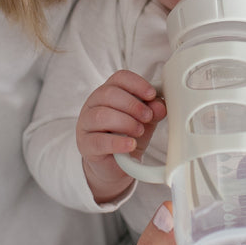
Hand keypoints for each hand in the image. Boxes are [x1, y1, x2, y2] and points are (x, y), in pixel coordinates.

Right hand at [77, 70, 165, 202]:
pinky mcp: (85, 145)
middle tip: (147, 117)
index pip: (119, 78)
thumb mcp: (144, 122)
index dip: (137, 84)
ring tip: (139, 131)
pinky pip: (99, 141)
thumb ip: (152, 112)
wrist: (115, 166)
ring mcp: (86, 124)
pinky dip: (117, 142)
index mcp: (107, 93)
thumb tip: (160, 106)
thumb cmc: (127, 136)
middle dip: (132, 105)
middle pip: (108, 94)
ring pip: (101, 115)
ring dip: (126, 122)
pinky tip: (130, 144)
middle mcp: (93, 104)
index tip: (152, 94)